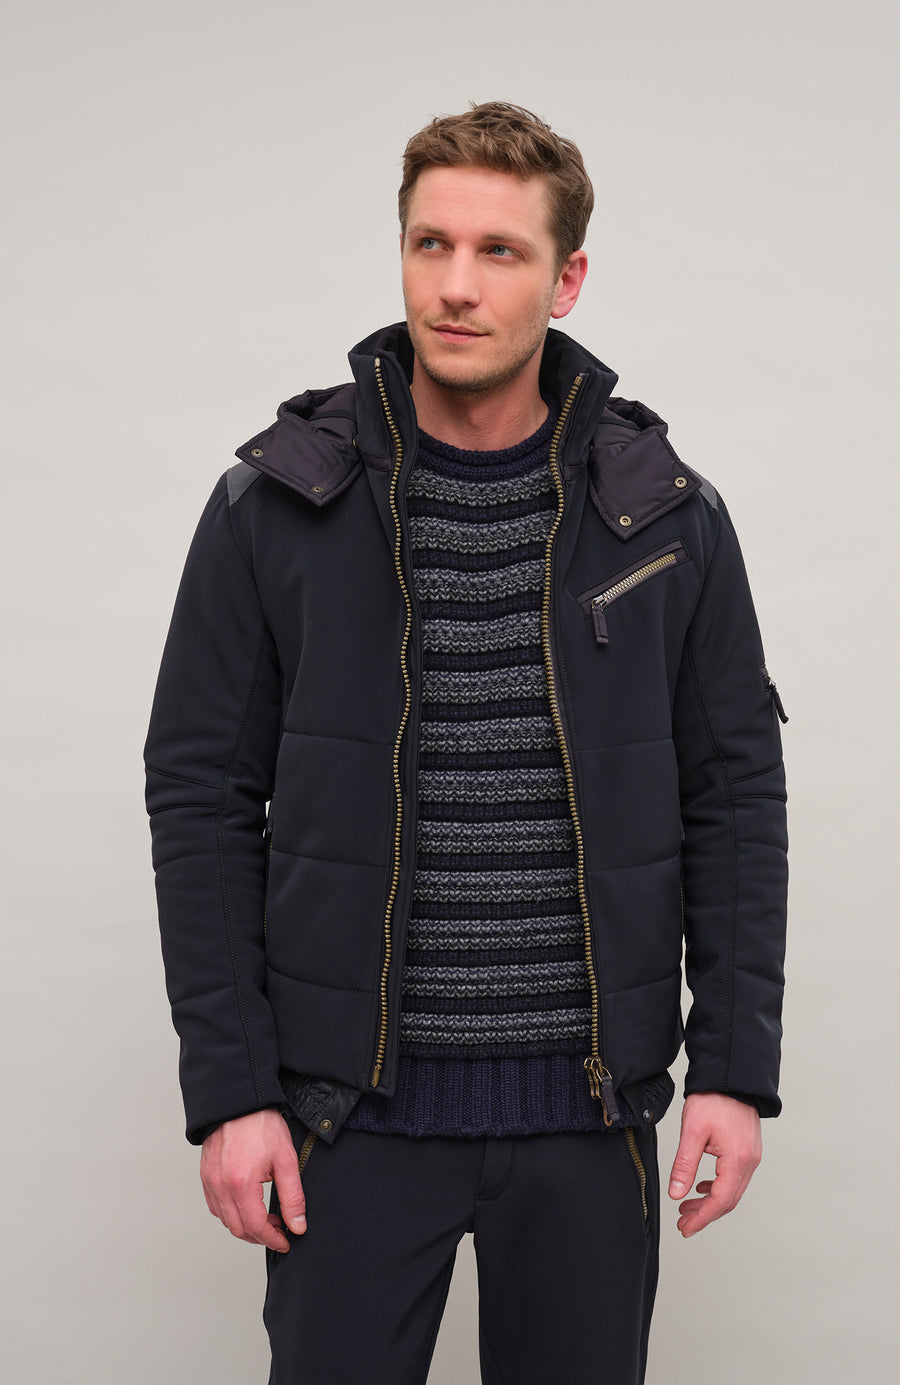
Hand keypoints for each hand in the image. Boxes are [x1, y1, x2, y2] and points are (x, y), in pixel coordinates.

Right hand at [200, 1109, 306, 1251]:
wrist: (239, 1101)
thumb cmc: (261, 1124)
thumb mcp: (286, 1159)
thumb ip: (293, 1196)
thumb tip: (297, 1225)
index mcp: (241, 1184)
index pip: (256, 1227)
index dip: (273, 1239)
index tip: (286, 1242)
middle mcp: (221, 1186)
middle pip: (238, 1229)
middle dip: (260, 1236)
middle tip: (279, 1231)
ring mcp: (210, 1182)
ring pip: (225, 1220)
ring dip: (245, 1226)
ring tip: (266, 1218)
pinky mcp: (205, 1176)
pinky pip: (215, 1206)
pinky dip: (231, 1214)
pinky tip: (246, 1206)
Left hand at [668, 1093, 761, 1237]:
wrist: (730, 1075)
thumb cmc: (713, 1098)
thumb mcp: (692, 1132)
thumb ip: (684, 1165)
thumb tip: (676, 1194)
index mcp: (737, 1160)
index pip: (720, 1201)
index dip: (702, 1218)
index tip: (685, 1229)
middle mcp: (749, 1162)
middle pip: (728, 1200)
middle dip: (705, 1214)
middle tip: (683, 1223)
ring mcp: (751, 1156)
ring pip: (732, 1190)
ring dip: (710, 1202)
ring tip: (687, 1207)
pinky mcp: (748, 1149)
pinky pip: (735, 1178)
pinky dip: (718, 1187)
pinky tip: (702, 1186)